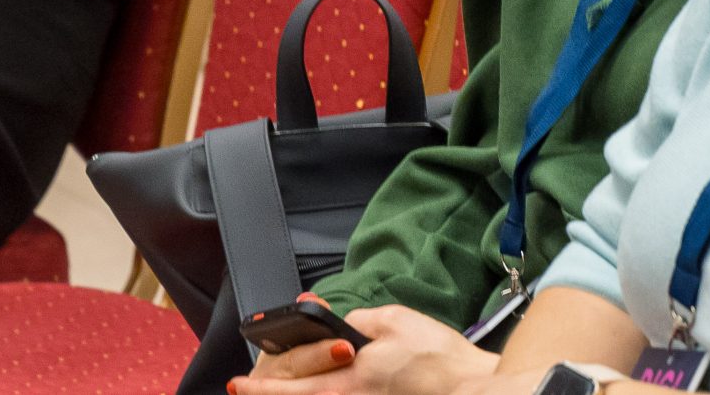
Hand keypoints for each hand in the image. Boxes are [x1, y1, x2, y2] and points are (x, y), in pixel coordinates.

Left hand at [236, 303, 496, 394]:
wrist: (471, 390)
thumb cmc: (438, 359)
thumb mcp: (394, 322)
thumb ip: (358, 321)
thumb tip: (336, 323)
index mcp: (350, 380)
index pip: (292, 386)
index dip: (261, 388)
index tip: (238, 385)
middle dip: (271, 392)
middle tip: (246, 387)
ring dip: (296, 392)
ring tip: (281, 385)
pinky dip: (321, 392)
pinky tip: (320, 386)